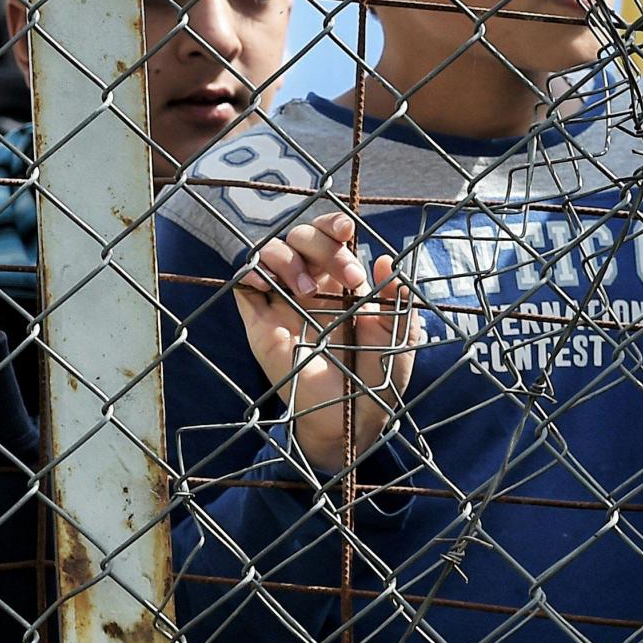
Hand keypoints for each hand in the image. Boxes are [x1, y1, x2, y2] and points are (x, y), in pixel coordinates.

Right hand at [234, 211, 420, 473]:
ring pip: (269, 250)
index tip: (347, 230)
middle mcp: (310, 286)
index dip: (332, 223)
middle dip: (322, 246)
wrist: (349, 419)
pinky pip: (243, 283)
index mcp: (342, 282)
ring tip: (307, 289)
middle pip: (300, 236)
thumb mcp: (399, 336)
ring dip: (288, 258)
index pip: (330, 237)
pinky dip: (252, 273)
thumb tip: (386, 261)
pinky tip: (272, 288)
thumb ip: (396, 300)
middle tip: (347, 277)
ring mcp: (282, 302)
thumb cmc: (376, 380)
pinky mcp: (259, 322)